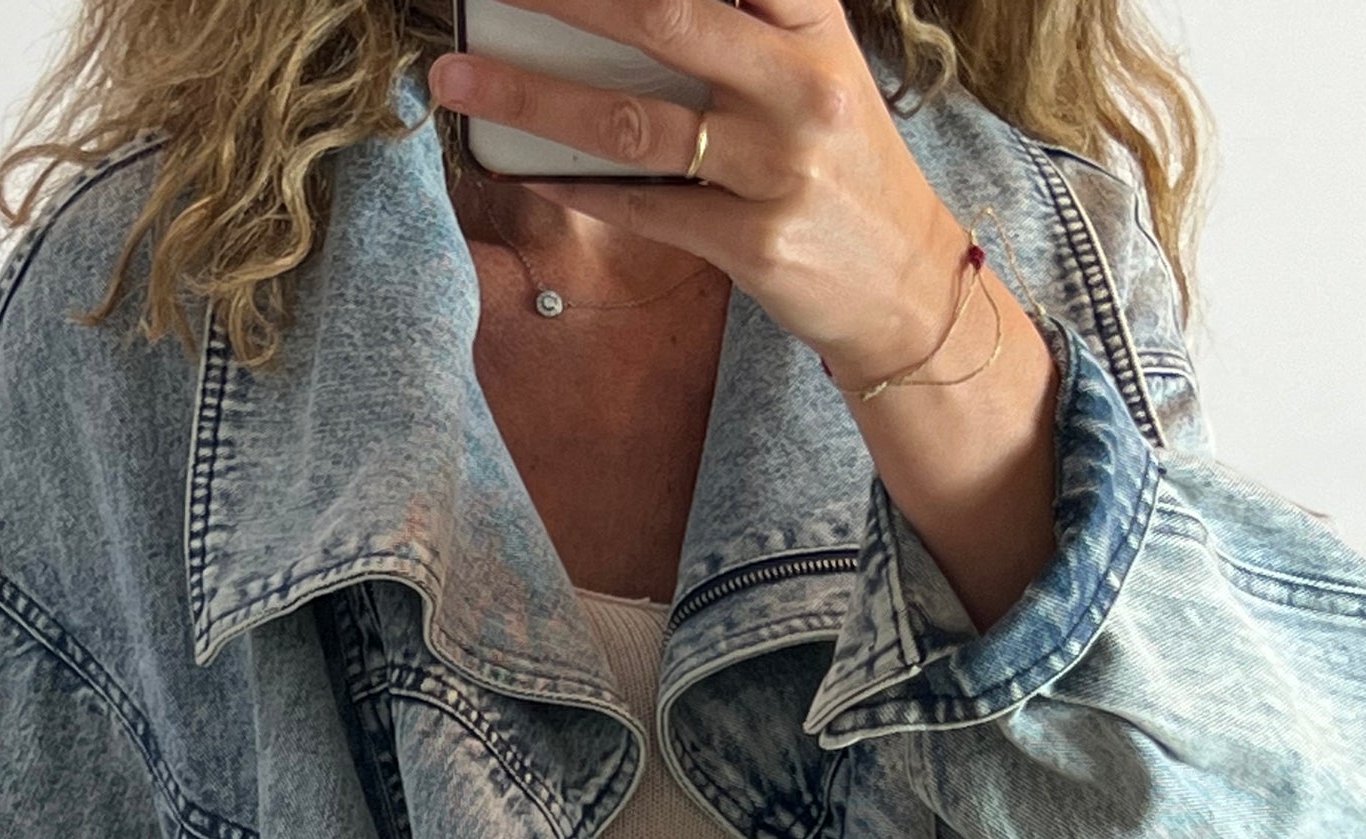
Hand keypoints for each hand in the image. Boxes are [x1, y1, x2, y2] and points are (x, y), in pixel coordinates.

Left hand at [428, 0, 1061, 628]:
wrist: (906, 286)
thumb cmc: (841, 166)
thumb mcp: (817, 69)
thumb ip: (743, 26)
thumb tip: (620, 13)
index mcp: (815, 23)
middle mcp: (804, 85)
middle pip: (662, 16)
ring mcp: (780, 168)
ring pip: (632, 121)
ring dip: (530, 98)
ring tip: (459, 80)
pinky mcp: (757, 245)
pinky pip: (646, 208)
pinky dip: (581, 186)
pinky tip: (528, 168)